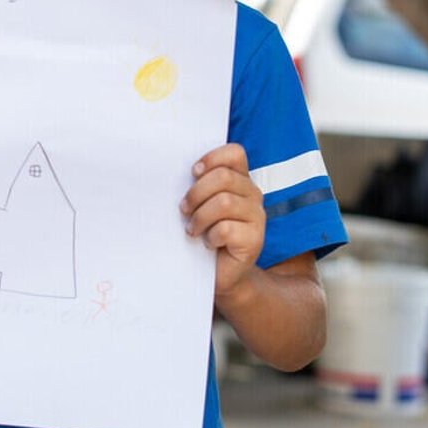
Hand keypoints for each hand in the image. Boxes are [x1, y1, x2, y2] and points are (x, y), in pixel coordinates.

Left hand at [179, 143, 264, 300]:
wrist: (217, 273)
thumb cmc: (202, 234)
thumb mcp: (198, 204)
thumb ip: (196, 185)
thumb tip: (169, 169)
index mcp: (240, 179)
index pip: (235, 153)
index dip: (212, 158)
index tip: (192, 173)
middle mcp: (252, 194)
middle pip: (223, 177)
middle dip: (196, 193)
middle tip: (184, 210)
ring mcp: (257, 217)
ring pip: (224, 202)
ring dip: (200, 217)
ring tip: (193, 229)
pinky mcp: (255, 239)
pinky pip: (227, 229)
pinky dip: (210, 236)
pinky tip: (208, 243)